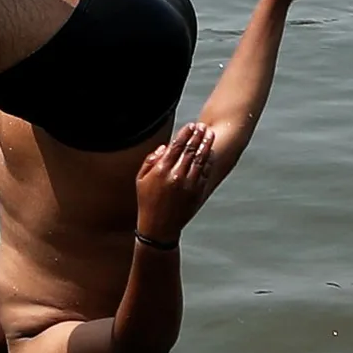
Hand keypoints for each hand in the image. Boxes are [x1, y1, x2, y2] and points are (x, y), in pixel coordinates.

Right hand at [134, 122, 214, 238]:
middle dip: (198, 135)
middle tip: (203, 126)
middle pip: (191, 150)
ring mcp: (189, 184)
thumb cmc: (147, 201)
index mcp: (162, 170)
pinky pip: (205, 172)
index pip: (177, 146)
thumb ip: (151, 161)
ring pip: (201, 159)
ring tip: (210, 135)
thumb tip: (165, 147)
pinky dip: (208, 160)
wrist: (159, 227)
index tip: (191, 125)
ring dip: (206, 145)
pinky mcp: (197, 192)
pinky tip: (210, 152)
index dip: (185, 133)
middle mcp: (176, 176)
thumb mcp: (141, 180)